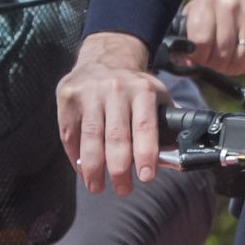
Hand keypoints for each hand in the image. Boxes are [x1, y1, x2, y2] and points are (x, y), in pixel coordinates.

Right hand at [61, 30, 171, 193]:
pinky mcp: (68, 98)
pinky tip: (83, 170)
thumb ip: (166, 121)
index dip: (145, 153)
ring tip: (97, 187)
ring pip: (90, 138)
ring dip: (93, 169)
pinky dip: (75, 156)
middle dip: (119, 170)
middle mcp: (115, 89)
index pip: (145, 126)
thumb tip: (176, 156)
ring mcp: (89, 93)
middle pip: (116, 137)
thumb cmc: (134, 87)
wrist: (105, 55)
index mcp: (142, 90)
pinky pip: (70, 134)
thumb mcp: (156, 93)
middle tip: (123, 189)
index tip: (146, 176)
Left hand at [171, 0, 244, 79]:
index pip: (201, 44)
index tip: (200, 60)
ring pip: (241, 59)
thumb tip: (184, 64)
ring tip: (229, 63)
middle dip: (217, 66)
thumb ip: (186, 39)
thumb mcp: (194, 16)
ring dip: (234, 68)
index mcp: (208, 3)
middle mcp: (231, 6)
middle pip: (222, 54)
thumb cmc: (213, 11)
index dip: (199, 59)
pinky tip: (244, 60)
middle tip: (215, 64)